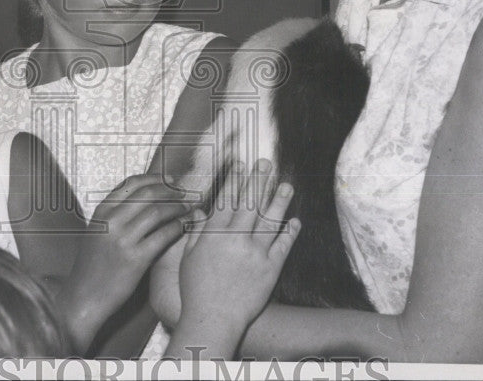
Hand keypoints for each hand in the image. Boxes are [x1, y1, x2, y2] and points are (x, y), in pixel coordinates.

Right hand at [60, 173, 190, 351]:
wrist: (84, 296)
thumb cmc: (93, 265)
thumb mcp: (97, 231)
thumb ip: (115, 213)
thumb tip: (144, 196)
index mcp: (101, 211)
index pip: (132, 184)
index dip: (155, 179)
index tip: (171, 180)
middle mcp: (111, 221)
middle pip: (148, 194)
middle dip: (171, 191)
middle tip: (185, 193)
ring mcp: (123, 240)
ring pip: (157, 211)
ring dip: (177, 207)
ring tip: (188, 208)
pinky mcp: (135, 259)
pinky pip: (163, 235)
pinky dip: (177, 227)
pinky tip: (183, 226)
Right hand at [169, 159, 298, 357]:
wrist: (214, 319)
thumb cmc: (196, 290)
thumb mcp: (188, 258)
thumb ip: (196, 232)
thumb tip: (199, 211)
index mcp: (214, 234)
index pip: (227, 200)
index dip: (235, 180)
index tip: (241, 165)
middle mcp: (236, 239)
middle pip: (250, 203)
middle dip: (259, 181)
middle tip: (267, 163)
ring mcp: (255, 254)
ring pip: (270, 220)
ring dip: (279, 201)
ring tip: (287, 185)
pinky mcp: (270, 269)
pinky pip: (283, 246)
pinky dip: (289, 233)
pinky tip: (294, 221)